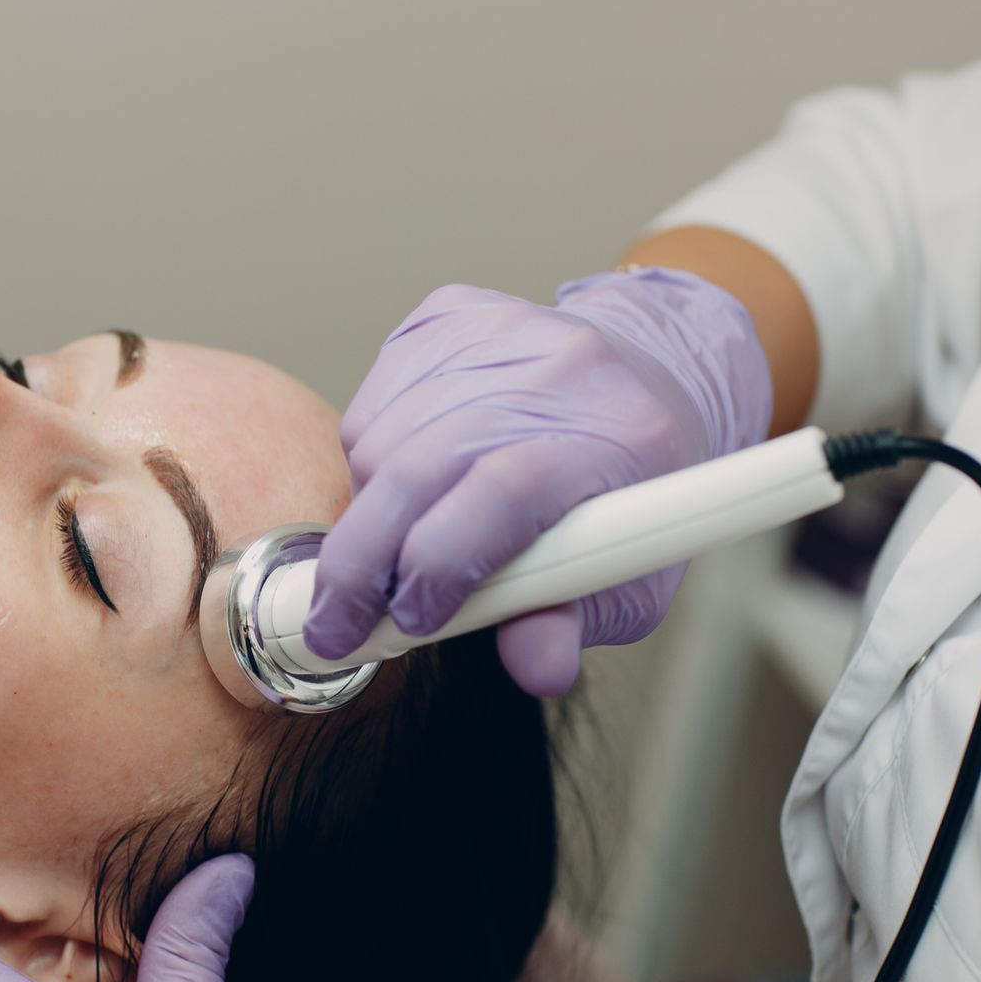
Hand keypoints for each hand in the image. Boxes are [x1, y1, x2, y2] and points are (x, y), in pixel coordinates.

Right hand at [304, 270, 771, 695]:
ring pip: (378, 440)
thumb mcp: (633, 580)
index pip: (506, 490)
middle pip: (421, 465)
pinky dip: (367, 463)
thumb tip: (535, 667)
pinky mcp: (445, 314)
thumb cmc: (633, 488)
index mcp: (618, 433)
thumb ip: (575, 623)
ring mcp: (494, 328)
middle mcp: (556, 365)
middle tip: (336, 625)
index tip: (410, 621)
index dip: (441, 564)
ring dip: (367, 515)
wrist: (644, 375)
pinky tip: (404, 486)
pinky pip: (367, 404)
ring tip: (395, 550)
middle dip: (361, 563)